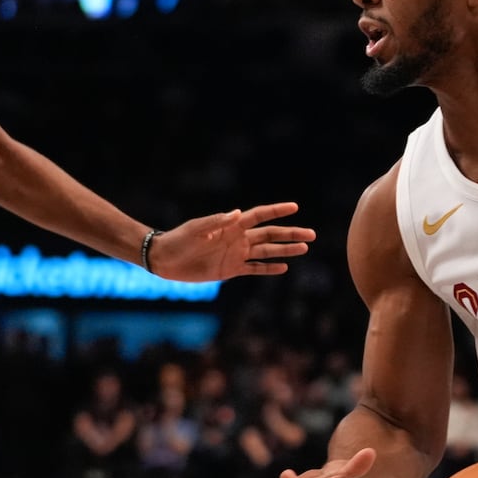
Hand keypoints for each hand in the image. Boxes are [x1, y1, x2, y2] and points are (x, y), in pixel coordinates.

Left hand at [149, 202, 314, 281]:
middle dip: (291, 234)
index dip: (277, 211)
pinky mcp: (230, 269)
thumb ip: (216, 221)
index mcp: (231, 225)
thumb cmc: (179, 239)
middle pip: (270, 234)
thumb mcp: (196, 229)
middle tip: (312, 235)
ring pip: (267, 251)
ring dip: (285, 250)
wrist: (165, 259)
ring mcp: (236, 254)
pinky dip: (269, 268)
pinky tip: (284, 267)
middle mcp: (238, 238)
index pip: (259, 216)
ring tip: (305, 248)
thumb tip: (237, 213)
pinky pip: (254, 268)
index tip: (295, 207)